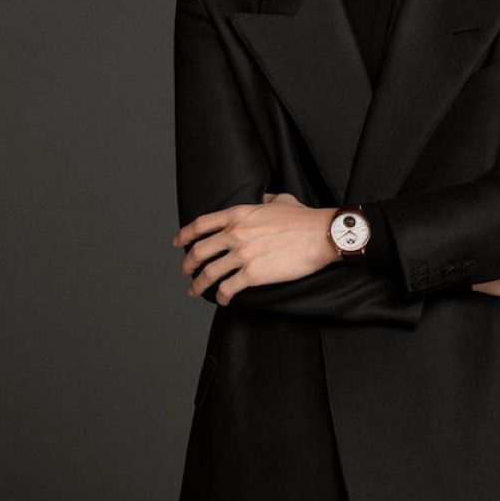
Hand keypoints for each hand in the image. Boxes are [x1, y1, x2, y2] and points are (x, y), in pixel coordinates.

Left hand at [171, 192, 337, 305]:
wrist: (321, 235)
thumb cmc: (304, 219)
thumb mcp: (281, 200)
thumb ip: (266, 200)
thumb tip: (263, 200)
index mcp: (238, 214)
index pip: (201, 225)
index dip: (185, 235)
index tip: (178, 243)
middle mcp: (235, 234)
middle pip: (199, 251)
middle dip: (187, 264)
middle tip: (186, 271)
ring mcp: (242, 254)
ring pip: (209, 273)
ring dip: (198, 285)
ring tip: (195, 292)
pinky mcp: (253, 274)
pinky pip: (228, 288)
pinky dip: (222, 297)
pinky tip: (224, 300)